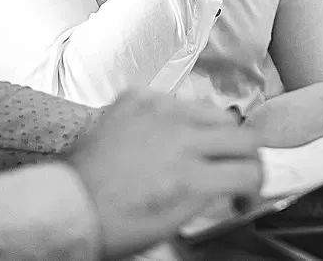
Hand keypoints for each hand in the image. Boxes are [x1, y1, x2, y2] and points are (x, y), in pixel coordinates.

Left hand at [65, 92, 262, 258]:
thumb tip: (233, 183)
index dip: (255, 186)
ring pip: (213, 110)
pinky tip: (163, 134)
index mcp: (191, 177)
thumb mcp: (172, 224)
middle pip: (244, 135)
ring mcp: (157, 112)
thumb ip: (210, 196)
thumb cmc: (113, 223)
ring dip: (214, 131)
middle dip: (246, 156)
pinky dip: (175, 116)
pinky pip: (173, 98)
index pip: (252, 170)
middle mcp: (180, 137)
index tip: (244, 193)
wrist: (66, 205)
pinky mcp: (136, 99)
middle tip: (232, 169)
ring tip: (198, 148)